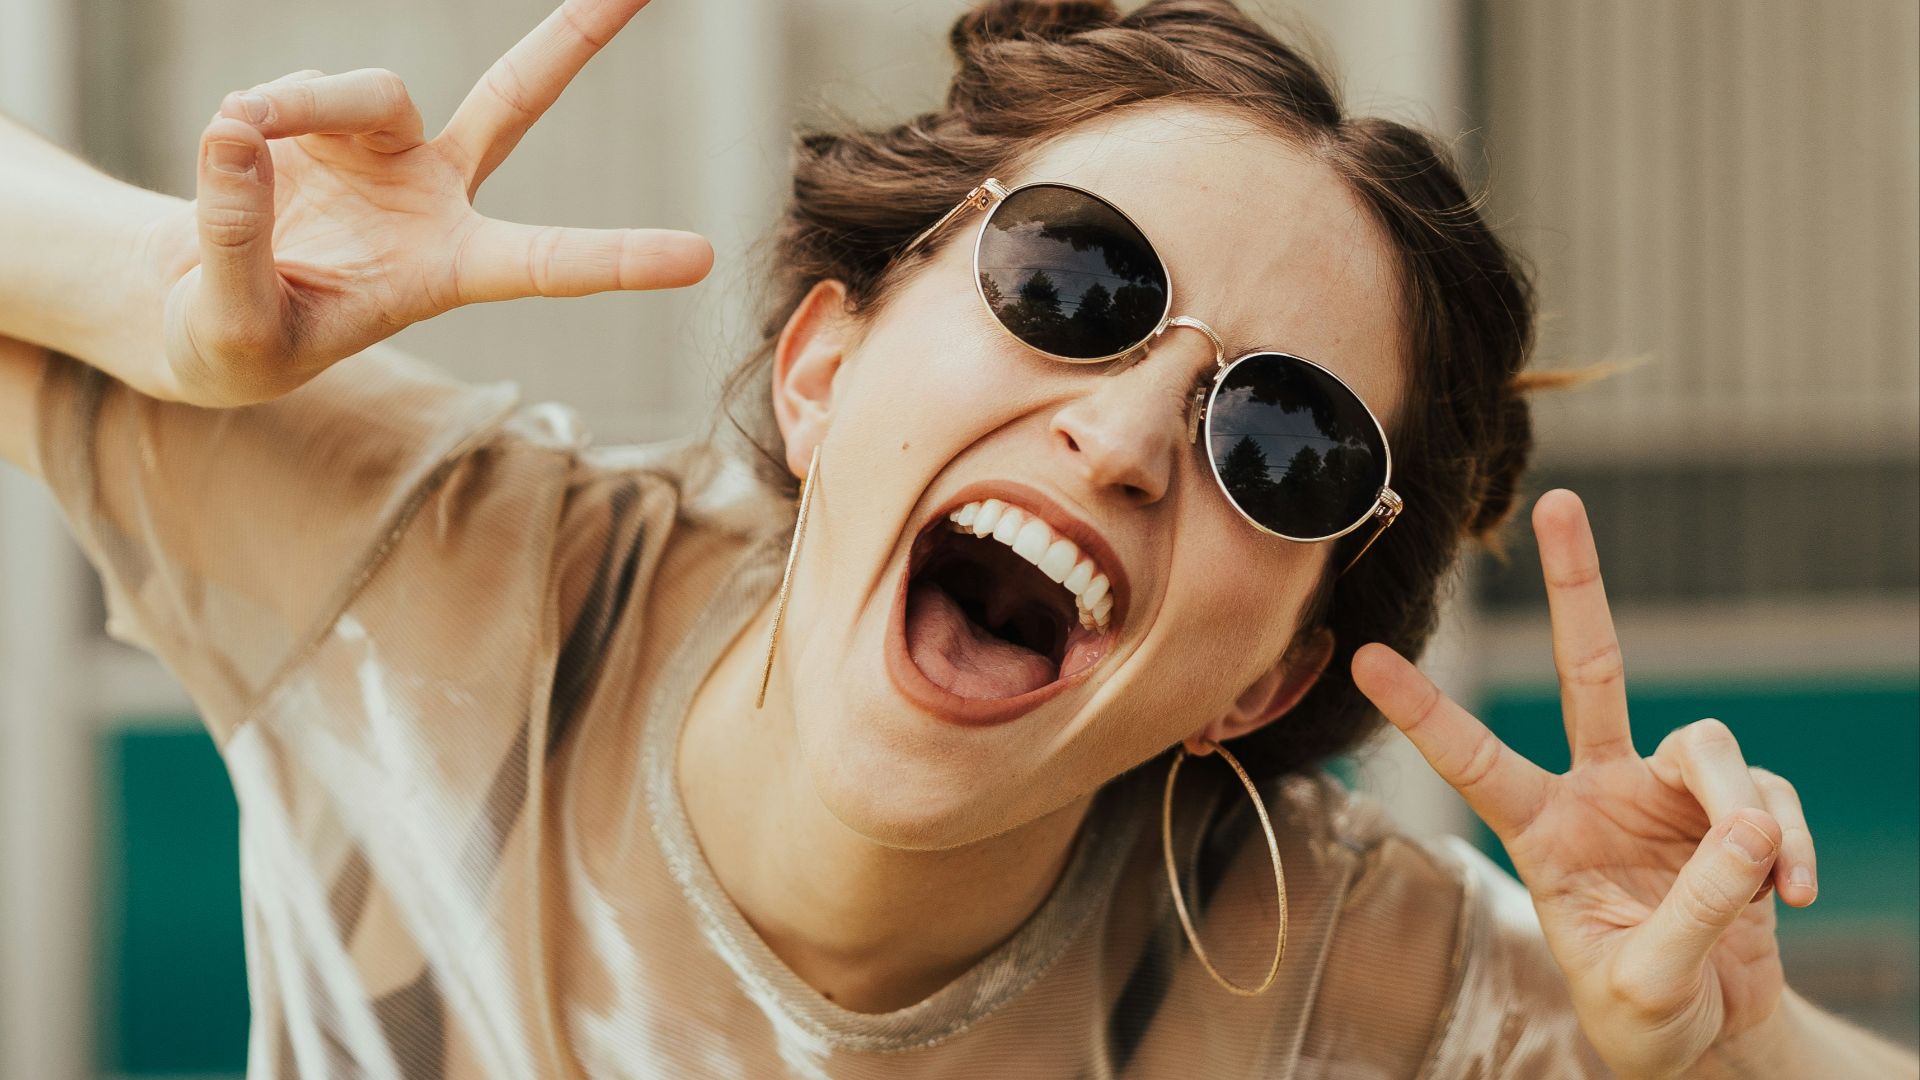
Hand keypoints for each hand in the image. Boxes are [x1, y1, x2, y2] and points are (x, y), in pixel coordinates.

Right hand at [150, 0, 712, 405]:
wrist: (202, 306)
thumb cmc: (240, 342)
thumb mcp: (234, 327)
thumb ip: (238, 240)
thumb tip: (237, 133)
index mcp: (451, 270)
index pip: (548, 263)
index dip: (620, 259)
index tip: (699, 258)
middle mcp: (437, 197)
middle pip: (515, 98)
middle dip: (573, 38)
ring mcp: (388, 148)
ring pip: (368, 91)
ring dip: (300, 106)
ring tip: (238, 139)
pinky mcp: (330, 118)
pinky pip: (299, 90)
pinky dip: (259, 112)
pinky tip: (233, 147)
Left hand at [1352, 489, 1817, 1079]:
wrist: (1710, 1031)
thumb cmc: (1644, 1010)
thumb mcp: (1644, 982)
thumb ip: (1692, 911)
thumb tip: (1750, 831)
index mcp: (1542, 830)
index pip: (1474, 760)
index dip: (1424, 711)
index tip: (1365, 659)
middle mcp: (1598, 790)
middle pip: (1589, 668)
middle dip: (1576, 585)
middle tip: (1561, 501)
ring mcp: (1667, 791)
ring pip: (1707, 745)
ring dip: (1743, 811)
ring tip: (1763, 883)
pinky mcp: (1734, 808)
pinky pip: (1769, 799)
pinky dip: (1787, 844)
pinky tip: (1790, 894)